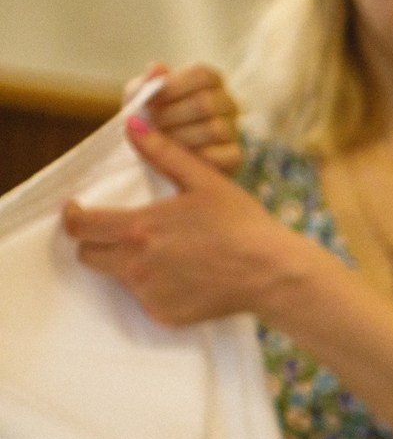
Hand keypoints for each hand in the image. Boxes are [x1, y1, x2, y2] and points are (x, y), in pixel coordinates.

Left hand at [62, 118, 300, 326]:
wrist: (273, 273)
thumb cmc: (243, 224)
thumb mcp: (205, 181)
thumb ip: (163, 152)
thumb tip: (132, 123)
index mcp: (138, 228)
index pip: (78, 226)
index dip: (72, 216)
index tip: (80, 210)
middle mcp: (136, 265)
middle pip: (88, 256)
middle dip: (96, 242)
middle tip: (122, 233)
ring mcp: (150, 294)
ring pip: (117, 278)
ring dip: (127, 265)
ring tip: (161, 255)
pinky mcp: (165, 315)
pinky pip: (146, 300)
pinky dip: (155, 289)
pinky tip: (183, 277)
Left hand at [134, 63, 242, 174]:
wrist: (157, 156)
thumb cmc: (150, 120)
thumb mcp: (139, 99)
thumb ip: (145, 84)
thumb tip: (156, 68)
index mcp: (209, 81)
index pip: (202, 75)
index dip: (173, 86)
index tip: (148, 101)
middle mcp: (227, 103)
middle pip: (206, 103)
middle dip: (171, 117)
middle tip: (148, 128)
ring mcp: (233, 130)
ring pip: (214, 130)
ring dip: (179, 139)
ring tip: (158, 144)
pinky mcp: (235, 156)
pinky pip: (220, 155)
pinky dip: (193, 158)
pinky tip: (175, 159)